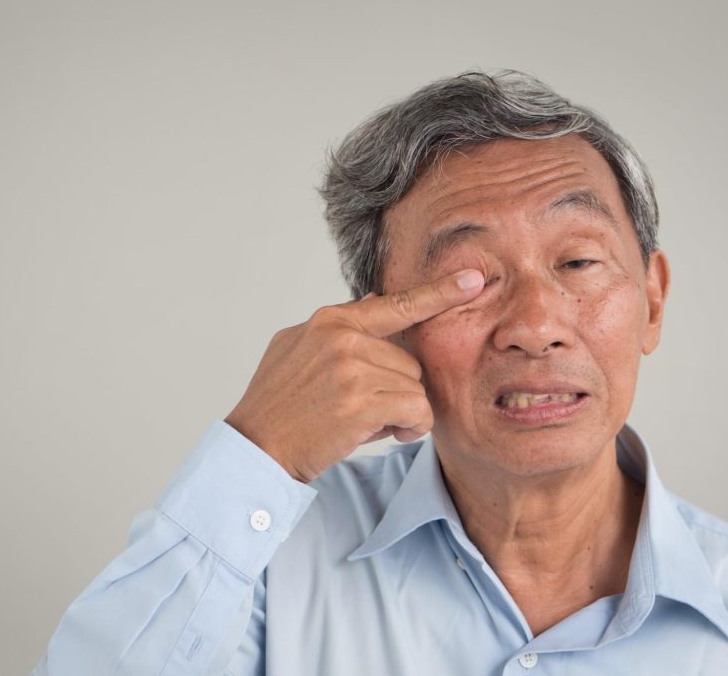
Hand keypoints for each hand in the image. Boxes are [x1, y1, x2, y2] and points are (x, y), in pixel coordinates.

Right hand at [225, 269, 484, 481]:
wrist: (255, 448)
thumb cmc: (276, 406)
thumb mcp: (295, 349)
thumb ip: (337, 328)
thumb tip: (374, 299)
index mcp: (329, 321)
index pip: (394, 304)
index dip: (437, 293)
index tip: (473, 280)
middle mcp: (342, 338)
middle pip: (408, 360)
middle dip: (395, 390)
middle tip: (363, 411)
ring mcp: (351, 368)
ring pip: (414, 387)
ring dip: (402, 412)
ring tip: (365, 424)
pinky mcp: (361, 402)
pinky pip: (417, 410)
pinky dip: (411, 427)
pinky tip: (385, 434)